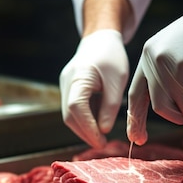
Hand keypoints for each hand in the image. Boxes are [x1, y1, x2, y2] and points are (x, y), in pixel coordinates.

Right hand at [60, 29, 128, 147]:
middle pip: (69, 115)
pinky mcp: (68, 88)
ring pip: (69, 115)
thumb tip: (104, 131)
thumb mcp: (118, 82)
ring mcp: (65, 86)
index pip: (76, 108)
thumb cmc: (111, 57)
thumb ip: (110, 107)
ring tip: (101, 137)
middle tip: (102, 144)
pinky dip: (84, 119)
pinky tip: (97, 124)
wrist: (100, 38)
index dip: (88, 128)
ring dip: (84, 128)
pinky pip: (72, 109)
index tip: (101, 141)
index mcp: (79, 77)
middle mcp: (66, 82)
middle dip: (85, 133)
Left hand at [127, 0, 182, 144]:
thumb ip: (161, 73)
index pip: (135, 93)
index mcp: (147, 57)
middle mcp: (152, 62)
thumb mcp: (170, 51)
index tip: (134, 135)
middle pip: (151, 104)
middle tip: (145, 140)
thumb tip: (165, 104)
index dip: (134, 116)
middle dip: (147, 124)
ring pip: (166, 108)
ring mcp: (166, 68)